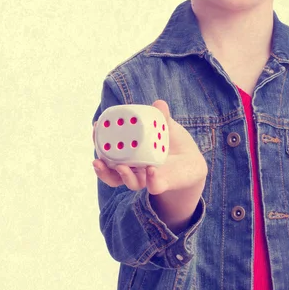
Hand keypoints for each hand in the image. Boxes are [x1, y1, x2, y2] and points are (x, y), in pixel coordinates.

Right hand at [92, 100, 207, 195]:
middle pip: (112, 171)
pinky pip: (153, 186)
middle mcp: (134, 168)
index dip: (99, 141)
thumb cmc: (173, 143)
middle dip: (102, 168)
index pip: (109, 150)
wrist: (193, 162)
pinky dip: (151, 179)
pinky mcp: (161, 184)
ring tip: (121, 167)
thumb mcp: (166, 128)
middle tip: (97, 160)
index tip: (95, 127)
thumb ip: (162, 118)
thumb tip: (159, 103)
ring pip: (128, 182)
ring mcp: (146, 178)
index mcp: (129, 153)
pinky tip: (151, 169)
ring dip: (121, 176)